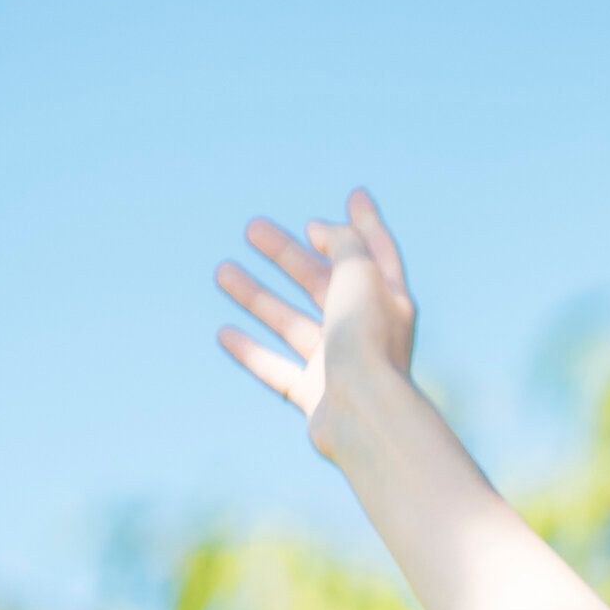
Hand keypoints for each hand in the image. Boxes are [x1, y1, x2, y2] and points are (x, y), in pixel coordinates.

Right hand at [214, 186, 417, 461]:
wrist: (365, 414)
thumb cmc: (365, 339)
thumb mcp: (359, 274)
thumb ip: (343, 244)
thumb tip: (324, 231)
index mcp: (388, 300)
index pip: (377, 252)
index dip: (365, 223)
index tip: (355, 196)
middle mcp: (366, 330)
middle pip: (324, 283)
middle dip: (289, 254)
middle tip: (252, 227)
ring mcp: (340, 364)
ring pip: (293, 323)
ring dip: (258, 296)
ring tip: (221, 270)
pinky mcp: (316, 396)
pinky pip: (277, 368)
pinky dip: (252, 351)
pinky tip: (224, 332)